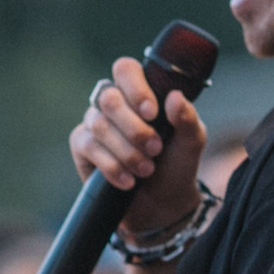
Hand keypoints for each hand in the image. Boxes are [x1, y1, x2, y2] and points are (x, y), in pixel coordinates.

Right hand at [69, 57, 207, 234]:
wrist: (163, 203)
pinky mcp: (82, 147)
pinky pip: (89, 147)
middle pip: (110, 99)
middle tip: (155, 149)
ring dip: (127, 151)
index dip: (135, 88)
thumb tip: (175, 97)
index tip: (152, 113)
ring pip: (100, 125)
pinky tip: (128, 180)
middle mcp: (113, 103)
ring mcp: (95, 123)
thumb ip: (187, 118)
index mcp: (140, 91)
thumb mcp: (191, 142)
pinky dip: (112, 166)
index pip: (125, 69)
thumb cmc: (176, 164)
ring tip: (147, 169)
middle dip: (134, 128)